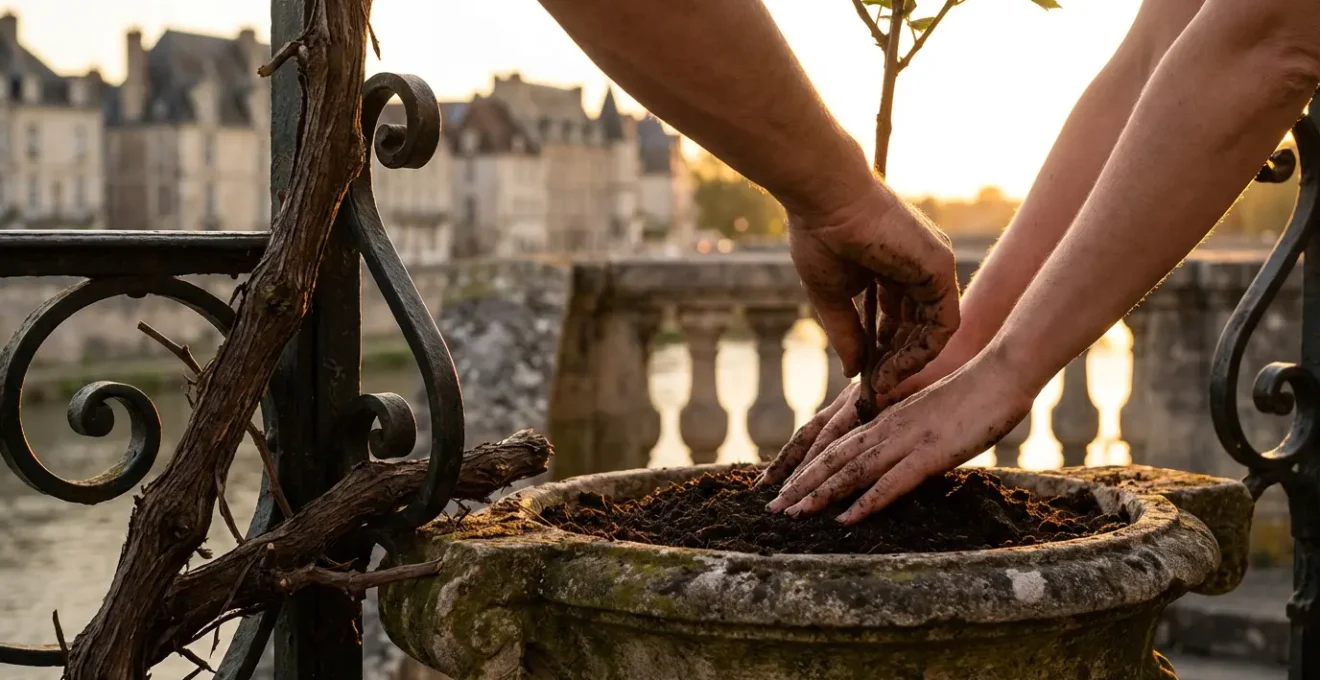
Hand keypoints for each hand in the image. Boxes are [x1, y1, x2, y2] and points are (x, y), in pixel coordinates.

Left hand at [762, 347, 1034, 524]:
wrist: (999, 373)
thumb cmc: (970, 392)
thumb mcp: (926, 413)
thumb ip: (905, 430)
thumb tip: (894, 453)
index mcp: (884, 417)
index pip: (834, 443)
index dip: (806, 464)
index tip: (784, 485)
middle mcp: (885, 427)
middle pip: (831, 457)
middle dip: (800, 484)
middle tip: (773, 507)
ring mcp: (904, 439)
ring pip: (850, 470)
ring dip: (818, 494)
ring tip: (792, 514)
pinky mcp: (928, 454)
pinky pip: (889, 482)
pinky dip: (864, 502)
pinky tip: (844, 518)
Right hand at [788, 181, 959, 400]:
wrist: (825, 199)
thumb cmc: (820, 236)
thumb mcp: (832, 295)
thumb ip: (847, 333)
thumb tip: (853, 372)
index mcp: (893, 268)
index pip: (897, 320)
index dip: (881, 353)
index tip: (865, 379)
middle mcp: (919, 268)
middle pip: (916, 328)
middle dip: (895, 363)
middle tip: (874, 390)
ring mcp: (933, 266)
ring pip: (931, 331)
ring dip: (907, 363)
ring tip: (880, 384)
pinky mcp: (940, 267)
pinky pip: (943, 323)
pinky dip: (922, 351)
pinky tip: (894, 367)